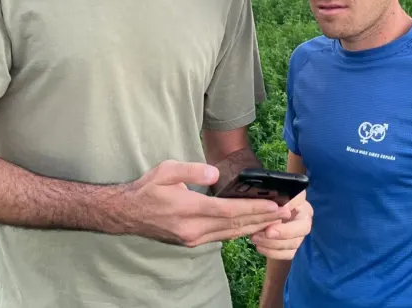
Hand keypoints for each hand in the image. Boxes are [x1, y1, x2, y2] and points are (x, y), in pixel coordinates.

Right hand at [120, 160, 288, 247]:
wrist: (126, 213)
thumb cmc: (147, 188)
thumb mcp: (166, 170)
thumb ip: (192, 169)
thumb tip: (215, 173)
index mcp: (188, 208)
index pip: (229, 211)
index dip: (253, 209)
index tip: (274, 206)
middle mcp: (193, 228)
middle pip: (234, 226)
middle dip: (262, 220)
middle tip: (285, 214)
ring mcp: (192, 238)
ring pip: (230, 235)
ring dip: (254, 228)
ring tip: (275, 221)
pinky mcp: (190, 242)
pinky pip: (220, 238)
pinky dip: (238, 233)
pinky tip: (251, 227)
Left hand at [250, 190, 311, 259]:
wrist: (263, 223)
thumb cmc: (263, 206)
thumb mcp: (264, 199)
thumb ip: (268, 197)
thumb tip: (267, 201)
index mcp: (299, 201)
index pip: (300, 199)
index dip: (290, 204)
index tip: (276, 208)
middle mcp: (304, 216)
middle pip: (303, 227)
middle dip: (285, 231)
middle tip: (268, 232)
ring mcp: (300, 234)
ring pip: (294, 243)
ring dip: (273, 243)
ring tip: (255, 238)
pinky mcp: (294, 247)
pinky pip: (288, 254)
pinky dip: (273, 252)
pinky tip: (259, 247)